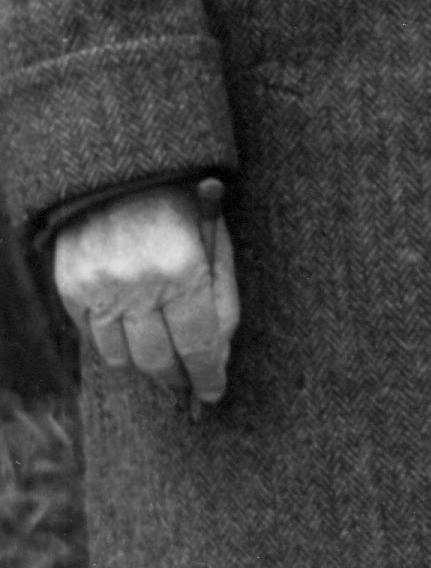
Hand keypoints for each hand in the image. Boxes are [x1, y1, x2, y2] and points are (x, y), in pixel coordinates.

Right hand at [52, 183, 237, 407]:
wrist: (125, 174)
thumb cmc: (184, 213)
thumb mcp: (219, 251)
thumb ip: (223, 307)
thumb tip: (217, 361)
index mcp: (184, 272)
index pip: (198, 347)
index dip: (208, 376)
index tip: (213, 392)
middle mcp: (138, 283)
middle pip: (158, 360)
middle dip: (177, 377)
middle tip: (187, 380)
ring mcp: (99, 286)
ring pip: (121, 357)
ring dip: (144, 364)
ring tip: (161, 357)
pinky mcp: (71, 285)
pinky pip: (92, 336)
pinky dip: (114, 342)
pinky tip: (131, 331)